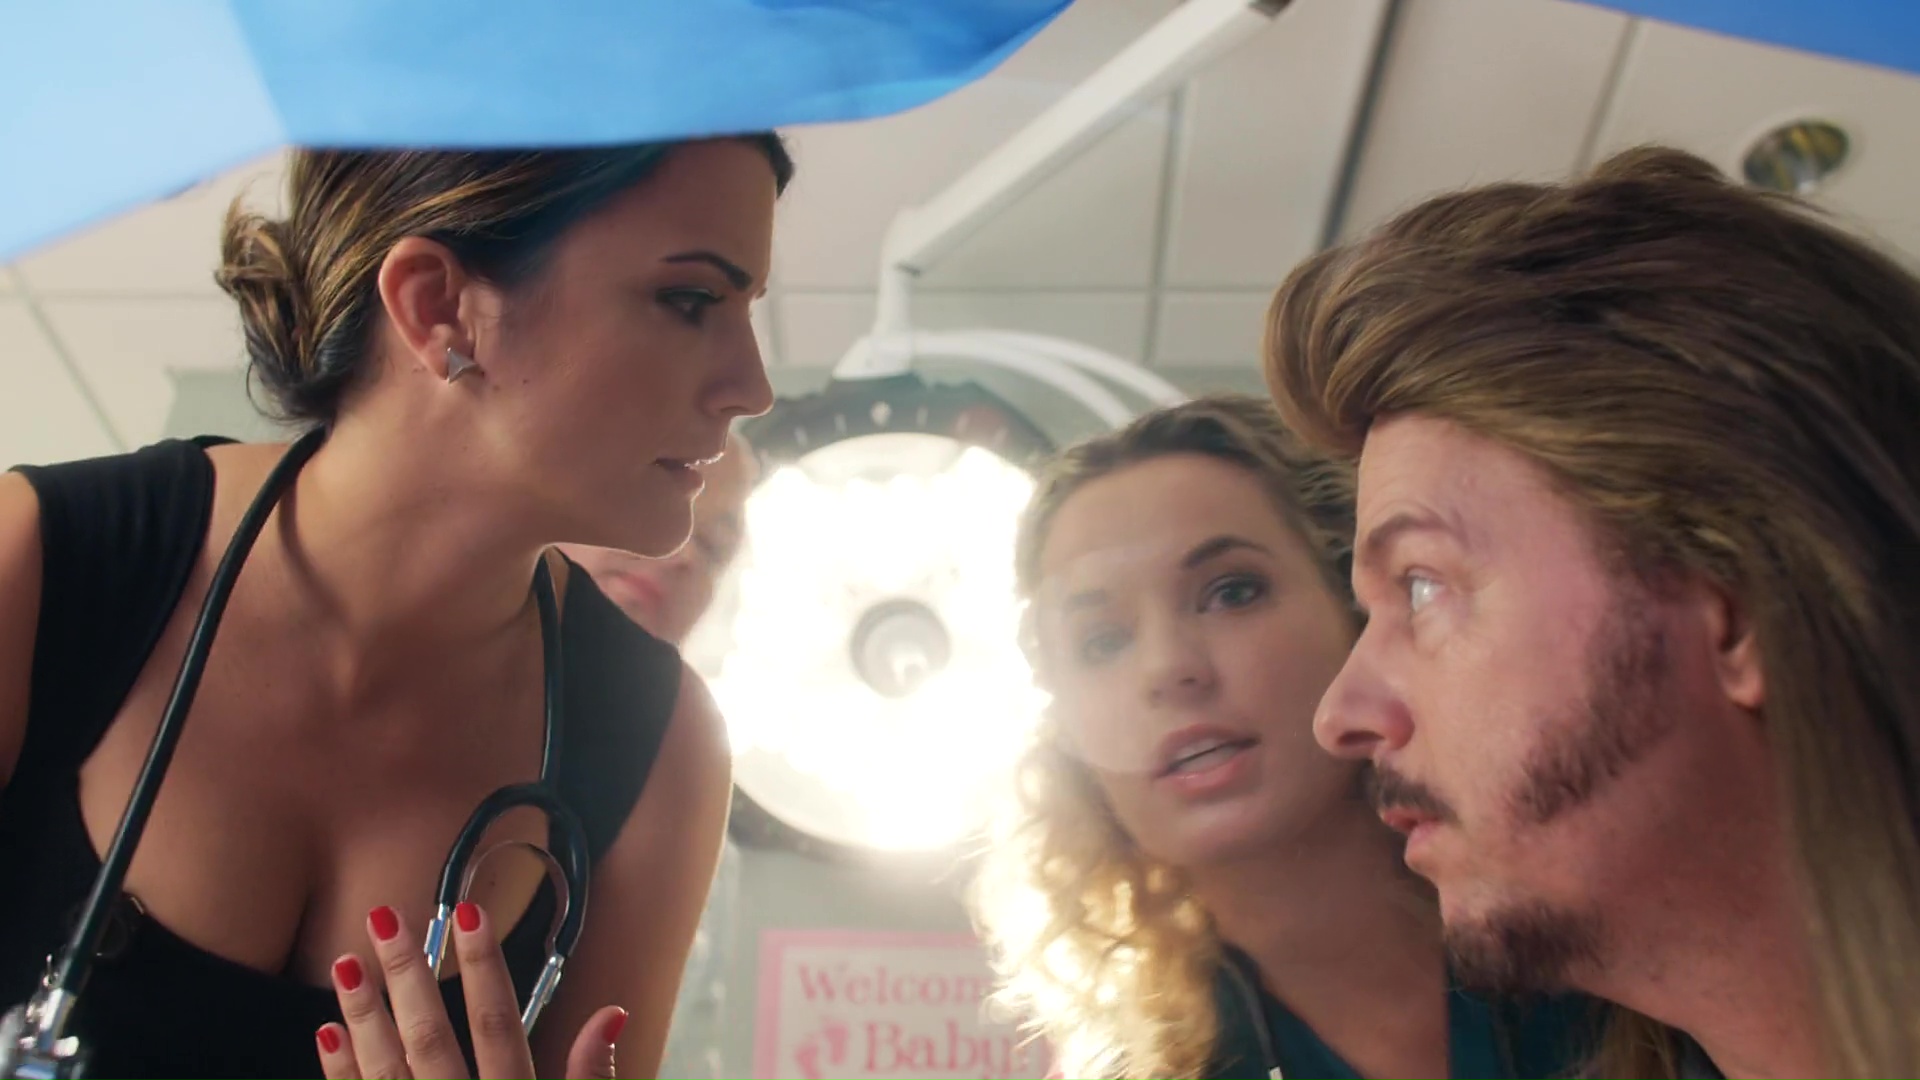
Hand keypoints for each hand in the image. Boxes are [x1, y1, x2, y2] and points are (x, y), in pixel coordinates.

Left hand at [315, 902, 627, 1079]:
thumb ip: (592, 1078)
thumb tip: (611, 1014)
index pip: (496, 1022)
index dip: (482, 966)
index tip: (466, 912)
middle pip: (431, 1037)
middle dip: (407, 975)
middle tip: (385, 919)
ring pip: (385, 1070)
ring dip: (363, 1015)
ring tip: (346, 964)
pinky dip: (340, 1073)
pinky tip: (327, 1035)